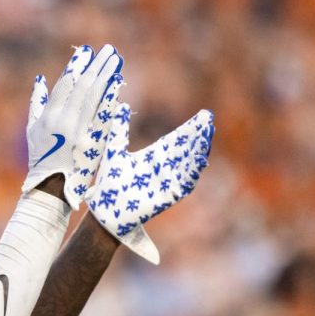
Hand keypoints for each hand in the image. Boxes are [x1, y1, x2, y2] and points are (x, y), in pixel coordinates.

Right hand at [23, 44, 123, 208]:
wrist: (52, 188)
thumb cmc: (40, 159)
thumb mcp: (32, 130)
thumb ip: (36, 103)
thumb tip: (41, 79)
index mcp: (49, 116)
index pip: (65, 84)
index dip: (76, 65)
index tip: (86, 51)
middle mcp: (64, 121)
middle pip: (84, 86)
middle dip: (97, 65)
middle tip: (109, 50)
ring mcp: (81, 132)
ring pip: (96, 97)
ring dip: (108, 76)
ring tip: (116, 60)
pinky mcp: (94, 142)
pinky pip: (105, 115)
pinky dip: (111, 98)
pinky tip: (118, 84)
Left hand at [85, 104, 213, 262]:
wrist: (105, 210)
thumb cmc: (109, 183)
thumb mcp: (114, 151)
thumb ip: (119, 129)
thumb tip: (122, 105)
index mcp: (154, 156)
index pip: (177, 139)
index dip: (191, 128)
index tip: (204, 114)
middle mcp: (164, 167)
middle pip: (187, 149)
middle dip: (199, 136)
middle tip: (209, 121)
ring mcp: (168, 181)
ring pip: (189, 164)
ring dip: (199, 151)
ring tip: (207, 136)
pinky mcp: (168, 196)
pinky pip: (185, 184)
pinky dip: (193, 172)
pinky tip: (200, 160)